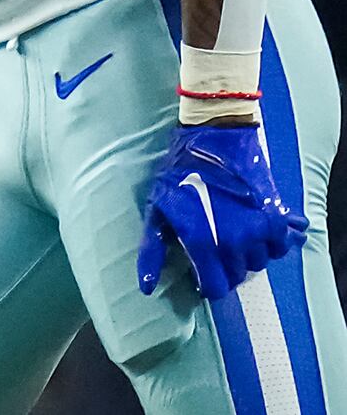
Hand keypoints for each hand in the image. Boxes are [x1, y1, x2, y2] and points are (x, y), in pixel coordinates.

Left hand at [138, 121, 305, 299]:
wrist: (213, 138)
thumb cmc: (179, 173)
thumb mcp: (157, 209)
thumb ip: (152, 251)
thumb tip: (145, 286)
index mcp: (203, 243)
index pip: (216, 288)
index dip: (209, 283)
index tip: (204, 272)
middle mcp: (234, 242)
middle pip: (238, 276)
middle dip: (226, 267)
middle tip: (215, 248)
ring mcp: (258, 230)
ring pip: (259, 262)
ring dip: (247, 254)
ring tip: (232, 233)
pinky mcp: (276, 216)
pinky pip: (281, 246)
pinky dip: (270, 243)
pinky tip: (254, 228)